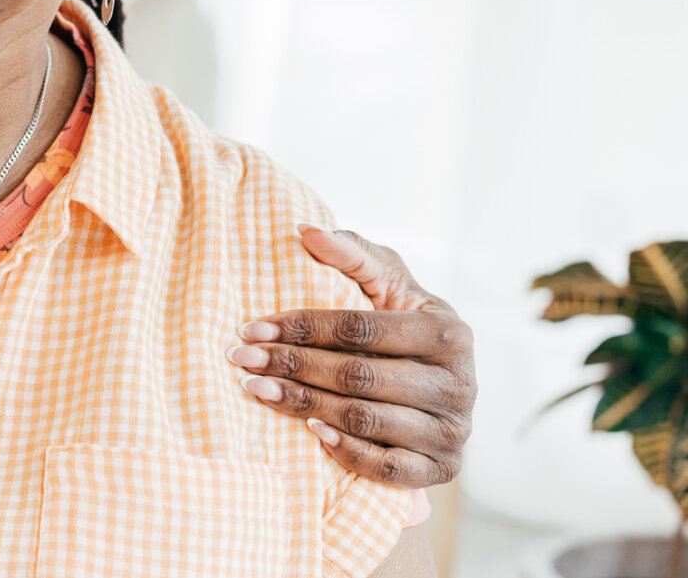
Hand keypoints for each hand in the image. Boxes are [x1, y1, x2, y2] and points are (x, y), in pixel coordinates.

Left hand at [229, 225, 474, 487]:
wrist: (439, 383)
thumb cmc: (403, 323)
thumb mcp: (388, 283)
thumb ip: (352, 254)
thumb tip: (305, 230)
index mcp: (448, 332)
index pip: (360, 329)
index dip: (302, 326)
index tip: (252, 326)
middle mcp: (458, 384)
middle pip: (358, 376)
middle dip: (291, 365)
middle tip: (240, 358)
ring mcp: (453, 431)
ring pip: (365, 420)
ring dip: (303, 404)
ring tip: (255, 390)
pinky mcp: (442, 468)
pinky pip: (389, 469)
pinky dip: (347, 452)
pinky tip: (308, 432)